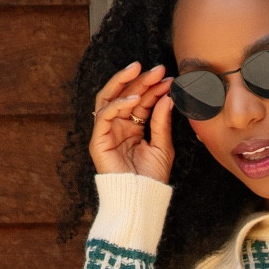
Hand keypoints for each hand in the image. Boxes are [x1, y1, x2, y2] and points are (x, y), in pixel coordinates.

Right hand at [89, 61, 174, 183]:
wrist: (141, 199)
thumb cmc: (151, 178)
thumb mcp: (162, 146)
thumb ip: (162, 122)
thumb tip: (167, 97)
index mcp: (133, 127)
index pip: (142, 101)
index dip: (155, 89)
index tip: (170, 80)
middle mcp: (119, 126)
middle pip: (126, 95)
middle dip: (141, 80)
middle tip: (158, 69)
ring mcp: (107, 131)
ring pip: (110, 97)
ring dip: (125, 82)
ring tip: (141, 71)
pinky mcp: (98, 140)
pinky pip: (104, 115)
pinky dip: (118, 104)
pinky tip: (134, 98)